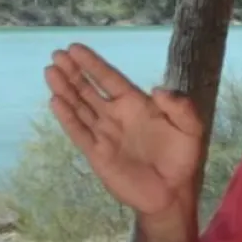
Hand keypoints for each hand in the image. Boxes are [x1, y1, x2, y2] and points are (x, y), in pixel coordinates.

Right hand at [44, 43, 203, 219]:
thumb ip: (181, 106)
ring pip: (79, 107)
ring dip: (65, 89)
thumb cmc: (183, 158)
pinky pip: (79, 132)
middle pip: (89, 89)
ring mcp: (105, 134)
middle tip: (56, 54)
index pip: (110, 78)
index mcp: (136, 104)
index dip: (93, 64)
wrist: (172, 193)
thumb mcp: (191, 128)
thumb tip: (157, 90)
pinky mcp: (97, 154)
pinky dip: (67, 118)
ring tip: (50, 71)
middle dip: (73, 72)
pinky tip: (55, 102)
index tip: (75, 48)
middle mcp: (117, 115)